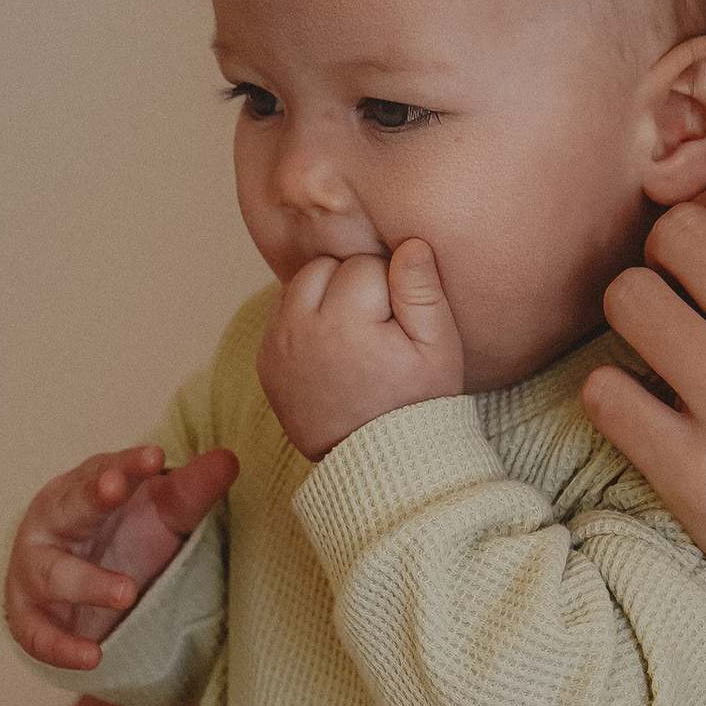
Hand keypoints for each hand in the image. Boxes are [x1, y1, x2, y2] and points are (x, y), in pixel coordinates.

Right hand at [3, 444, 239, 670]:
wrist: (75, 590)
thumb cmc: (119, 536)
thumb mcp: (161, 513)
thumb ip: (190, 490)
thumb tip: (228, 459)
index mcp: (81, 489)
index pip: (105, 468)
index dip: (127, 463)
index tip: (155, 456)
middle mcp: (51, 525)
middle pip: (69, 508)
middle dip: (90, 498)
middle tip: (114, 487)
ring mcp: (35, 571)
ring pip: (53, 574)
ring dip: (88, 583)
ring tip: (128, 593)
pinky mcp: (29, 617)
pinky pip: (38, 634)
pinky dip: (62, 647)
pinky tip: (93, 657)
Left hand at [258, 237, 464, 461]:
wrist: (376, 460)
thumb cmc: (416, 403)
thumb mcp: (440, 349)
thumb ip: (424, 292)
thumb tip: (411, 245)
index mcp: (345, 324)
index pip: (366, 264)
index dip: (392, 289)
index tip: (399, 327)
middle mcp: (300, 330)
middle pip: (327, 266)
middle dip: (354, 286)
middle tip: (377, 329)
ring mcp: (276, 347)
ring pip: (301, 284)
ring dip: (327, 296)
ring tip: (355, 334)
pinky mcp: (265, 360)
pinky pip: (282, 312)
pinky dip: (305, 318)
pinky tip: (332, 347)